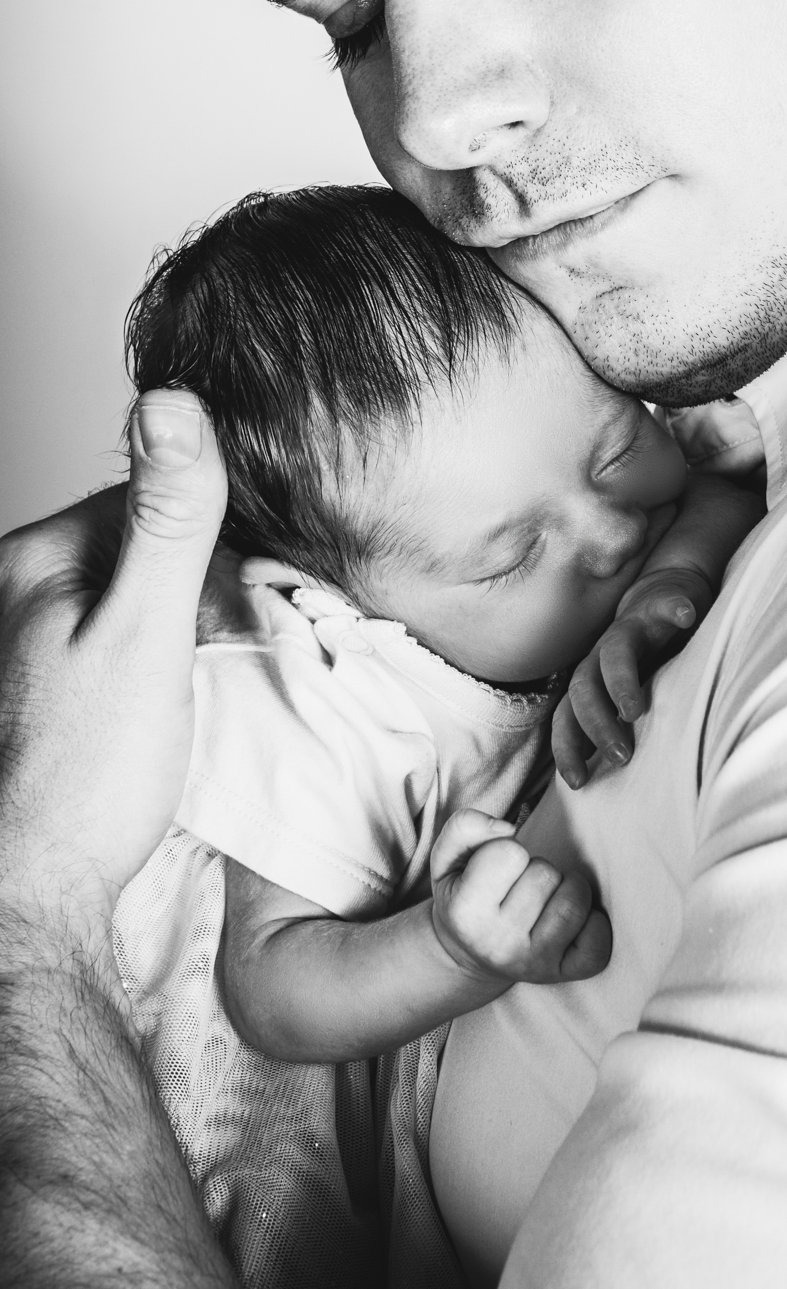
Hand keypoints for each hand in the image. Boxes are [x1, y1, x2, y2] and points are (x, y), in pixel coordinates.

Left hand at [0, 391, 226, 941]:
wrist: (37, 898)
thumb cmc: (83, 781)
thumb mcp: (147, 634)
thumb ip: (171, 520)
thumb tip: (174, 404)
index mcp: (35, 559)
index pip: (154, 495)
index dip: (217, 535)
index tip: (247, 589)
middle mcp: (22, 590)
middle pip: (147, 543)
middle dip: (202, 580)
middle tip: (225, 642)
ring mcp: (34, 640)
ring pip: (141, 593)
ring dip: (188, 622)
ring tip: (200, 677)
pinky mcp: (51, 686)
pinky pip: (127, 639)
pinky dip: (164, 658)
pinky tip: (170, 703)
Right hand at [429, 808, 611, 984]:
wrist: (468, 958)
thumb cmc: (464, 897)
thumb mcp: (446, 860)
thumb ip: (465, 827)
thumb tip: (508, 827)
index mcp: (466, 914)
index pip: (510, 852)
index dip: (506, 851)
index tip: (496, 870)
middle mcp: (499, 944)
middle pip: (546, 874)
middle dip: (537, 869)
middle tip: (519, 887)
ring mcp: (534, 963)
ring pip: (576, 900)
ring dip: (567, 889)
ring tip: (546, 899)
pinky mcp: (564, 974)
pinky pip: (599, 939)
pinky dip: (594, 922)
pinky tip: (570, 922)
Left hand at [551, 566, 710, 788]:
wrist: (665, 587)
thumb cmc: (649, 652)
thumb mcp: (630, 692)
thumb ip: (618, 726)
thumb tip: (613, 784)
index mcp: (593, 678)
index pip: (567, 714)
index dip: (567, 746)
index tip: (577, 782)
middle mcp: (604, 652)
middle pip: (584, 686)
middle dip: (597, 724)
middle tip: (621, 756)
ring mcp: (633, 625)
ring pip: (616, 650)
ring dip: (621, 681)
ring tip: (636, 709)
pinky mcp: (663, 601)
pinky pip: (668, 602)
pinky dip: (676, 609)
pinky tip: (687, 617)